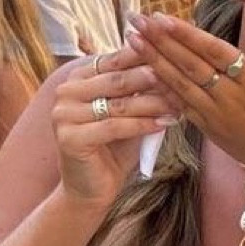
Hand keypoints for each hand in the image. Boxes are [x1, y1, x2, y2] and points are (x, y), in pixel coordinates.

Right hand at [52, 44, 177, 212]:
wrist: (91, 190)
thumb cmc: (113, 148)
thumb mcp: (129, 112)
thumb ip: (140, 89)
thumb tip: (172, 63)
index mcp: (78, 78)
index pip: (116, 60)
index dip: (147, 57)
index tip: (176, 56)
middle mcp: (66, 91)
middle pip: (117, 80)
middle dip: (152, 79)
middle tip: (181, 77)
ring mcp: (63, 114)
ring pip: (118, 104)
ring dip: (152, 103)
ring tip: (179, 103)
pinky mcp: (68, 137)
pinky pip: (113, 127)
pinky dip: (142, 125)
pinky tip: (165, 123)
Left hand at [128, 17, 244, 190]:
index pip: (213, 51)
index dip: (185, 34)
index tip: (161, 17)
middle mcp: (231, 97)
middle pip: (188, 64)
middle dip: (159, 41)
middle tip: (135, 20)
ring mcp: (217, 115)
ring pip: (179, 84)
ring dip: (153, 61)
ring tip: (131, 41)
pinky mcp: (211, 129)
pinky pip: (181, 106)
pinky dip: (162, 89)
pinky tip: (146, 74)